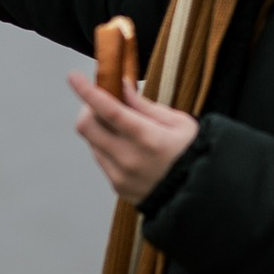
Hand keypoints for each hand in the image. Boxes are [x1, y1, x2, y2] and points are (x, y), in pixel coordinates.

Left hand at [70, 68, 199, 204]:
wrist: (200, 196)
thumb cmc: (193, 153)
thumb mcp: (179, 122)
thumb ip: (145, 106)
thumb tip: (122, 86)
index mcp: (147, 137)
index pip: (108, 110)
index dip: (87, 92)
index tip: (73, 77)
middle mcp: (128, 158)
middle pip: (86, 126)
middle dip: (89, 108)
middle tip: (104, 101)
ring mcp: (120, 175)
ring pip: (91, 142)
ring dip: (98, 128)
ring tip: (122, 126)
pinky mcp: (117, 186)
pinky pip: (101, 159)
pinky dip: (106, 145)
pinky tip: (126, 145)